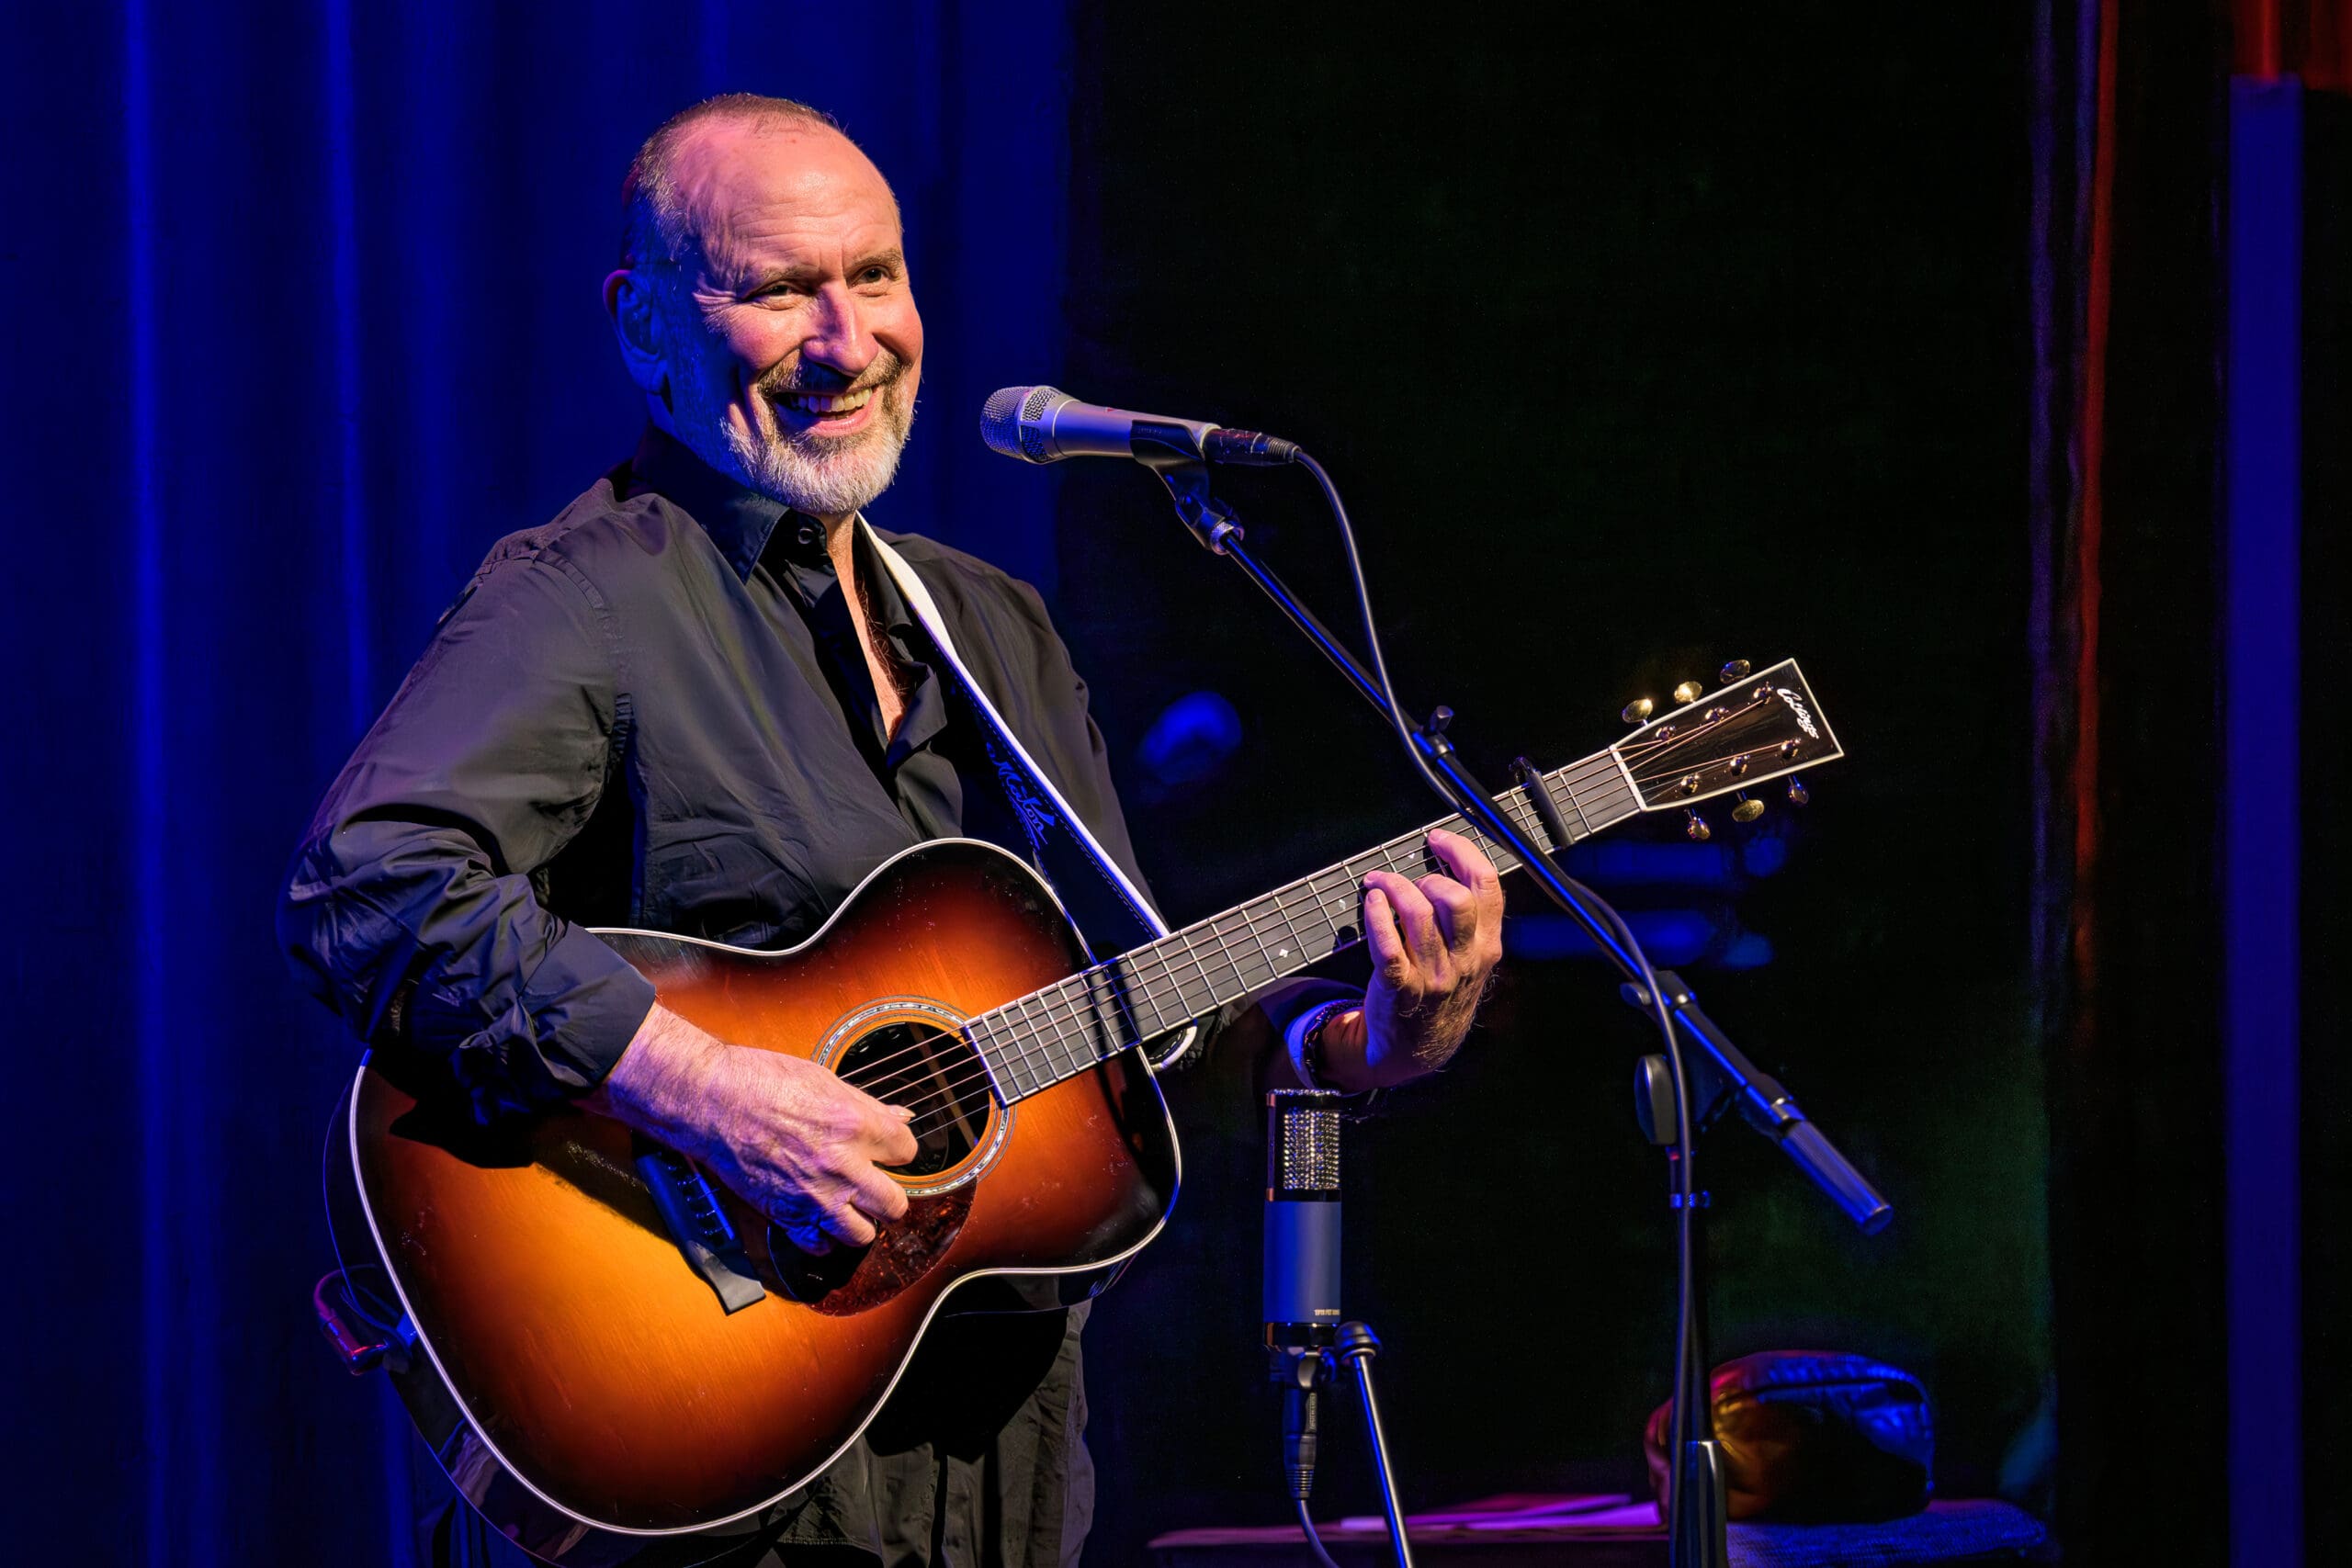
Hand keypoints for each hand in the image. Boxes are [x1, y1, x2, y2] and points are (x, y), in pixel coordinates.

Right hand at [585, 1004, 919, 1253]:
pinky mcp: (785, 1214)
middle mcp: (842, 1166)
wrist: (711, 1100)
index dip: (898, 1149)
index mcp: (856, 1125)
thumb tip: (901, 1117)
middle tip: (877, 1186)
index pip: (907, 1151)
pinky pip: (819, 1246)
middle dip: (889, 1196)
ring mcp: (814, 1196)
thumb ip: (868, 1107)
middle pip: (895, 1204)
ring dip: (860, 1222)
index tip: (888, 1149)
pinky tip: (819, 1219)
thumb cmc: (762, 1080)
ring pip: (862, 1235)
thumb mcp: (825, 1081)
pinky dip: (822, 1237)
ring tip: (851, 1207)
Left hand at [1326, 828, 1504, 1087]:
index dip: (1462, 853)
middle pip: (1455, 899)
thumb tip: (1451, 864)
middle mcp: (1464, 960)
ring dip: (1393, 887)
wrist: (1418, 1049)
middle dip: (1428, 876)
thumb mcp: (1473, 960)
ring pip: (1416, 914)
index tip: (1438, 839)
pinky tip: (1371, 902)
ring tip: (1379, 883)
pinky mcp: (1400, 988)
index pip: (1487, 888)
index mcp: (1487, 946)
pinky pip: (1387, 944)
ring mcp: (1433, 976)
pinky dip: (1376, 915)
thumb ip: (1472, 920)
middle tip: (1410, 878)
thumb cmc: (1441, 993)